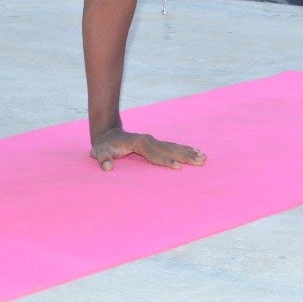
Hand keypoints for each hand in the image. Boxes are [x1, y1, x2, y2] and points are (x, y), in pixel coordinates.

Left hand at [90, 128, 206, 171]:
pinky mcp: (155, 143)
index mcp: (139, 142)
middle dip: (185, 156)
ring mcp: (153, 140)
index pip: (154, 154)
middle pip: (170, 149)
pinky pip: (172, 146)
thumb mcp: (99, 152)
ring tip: (203, 157)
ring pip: (174, 147)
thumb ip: (102, 159)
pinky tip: (194, 151)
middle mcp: (149, 140)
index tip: (178, 168)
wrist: (107, 133)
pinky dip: (184, 149)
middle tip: (200, 161)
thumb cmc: (104, 146)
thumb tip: (107, 167)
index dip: (165, 161)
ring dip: (189, 152)